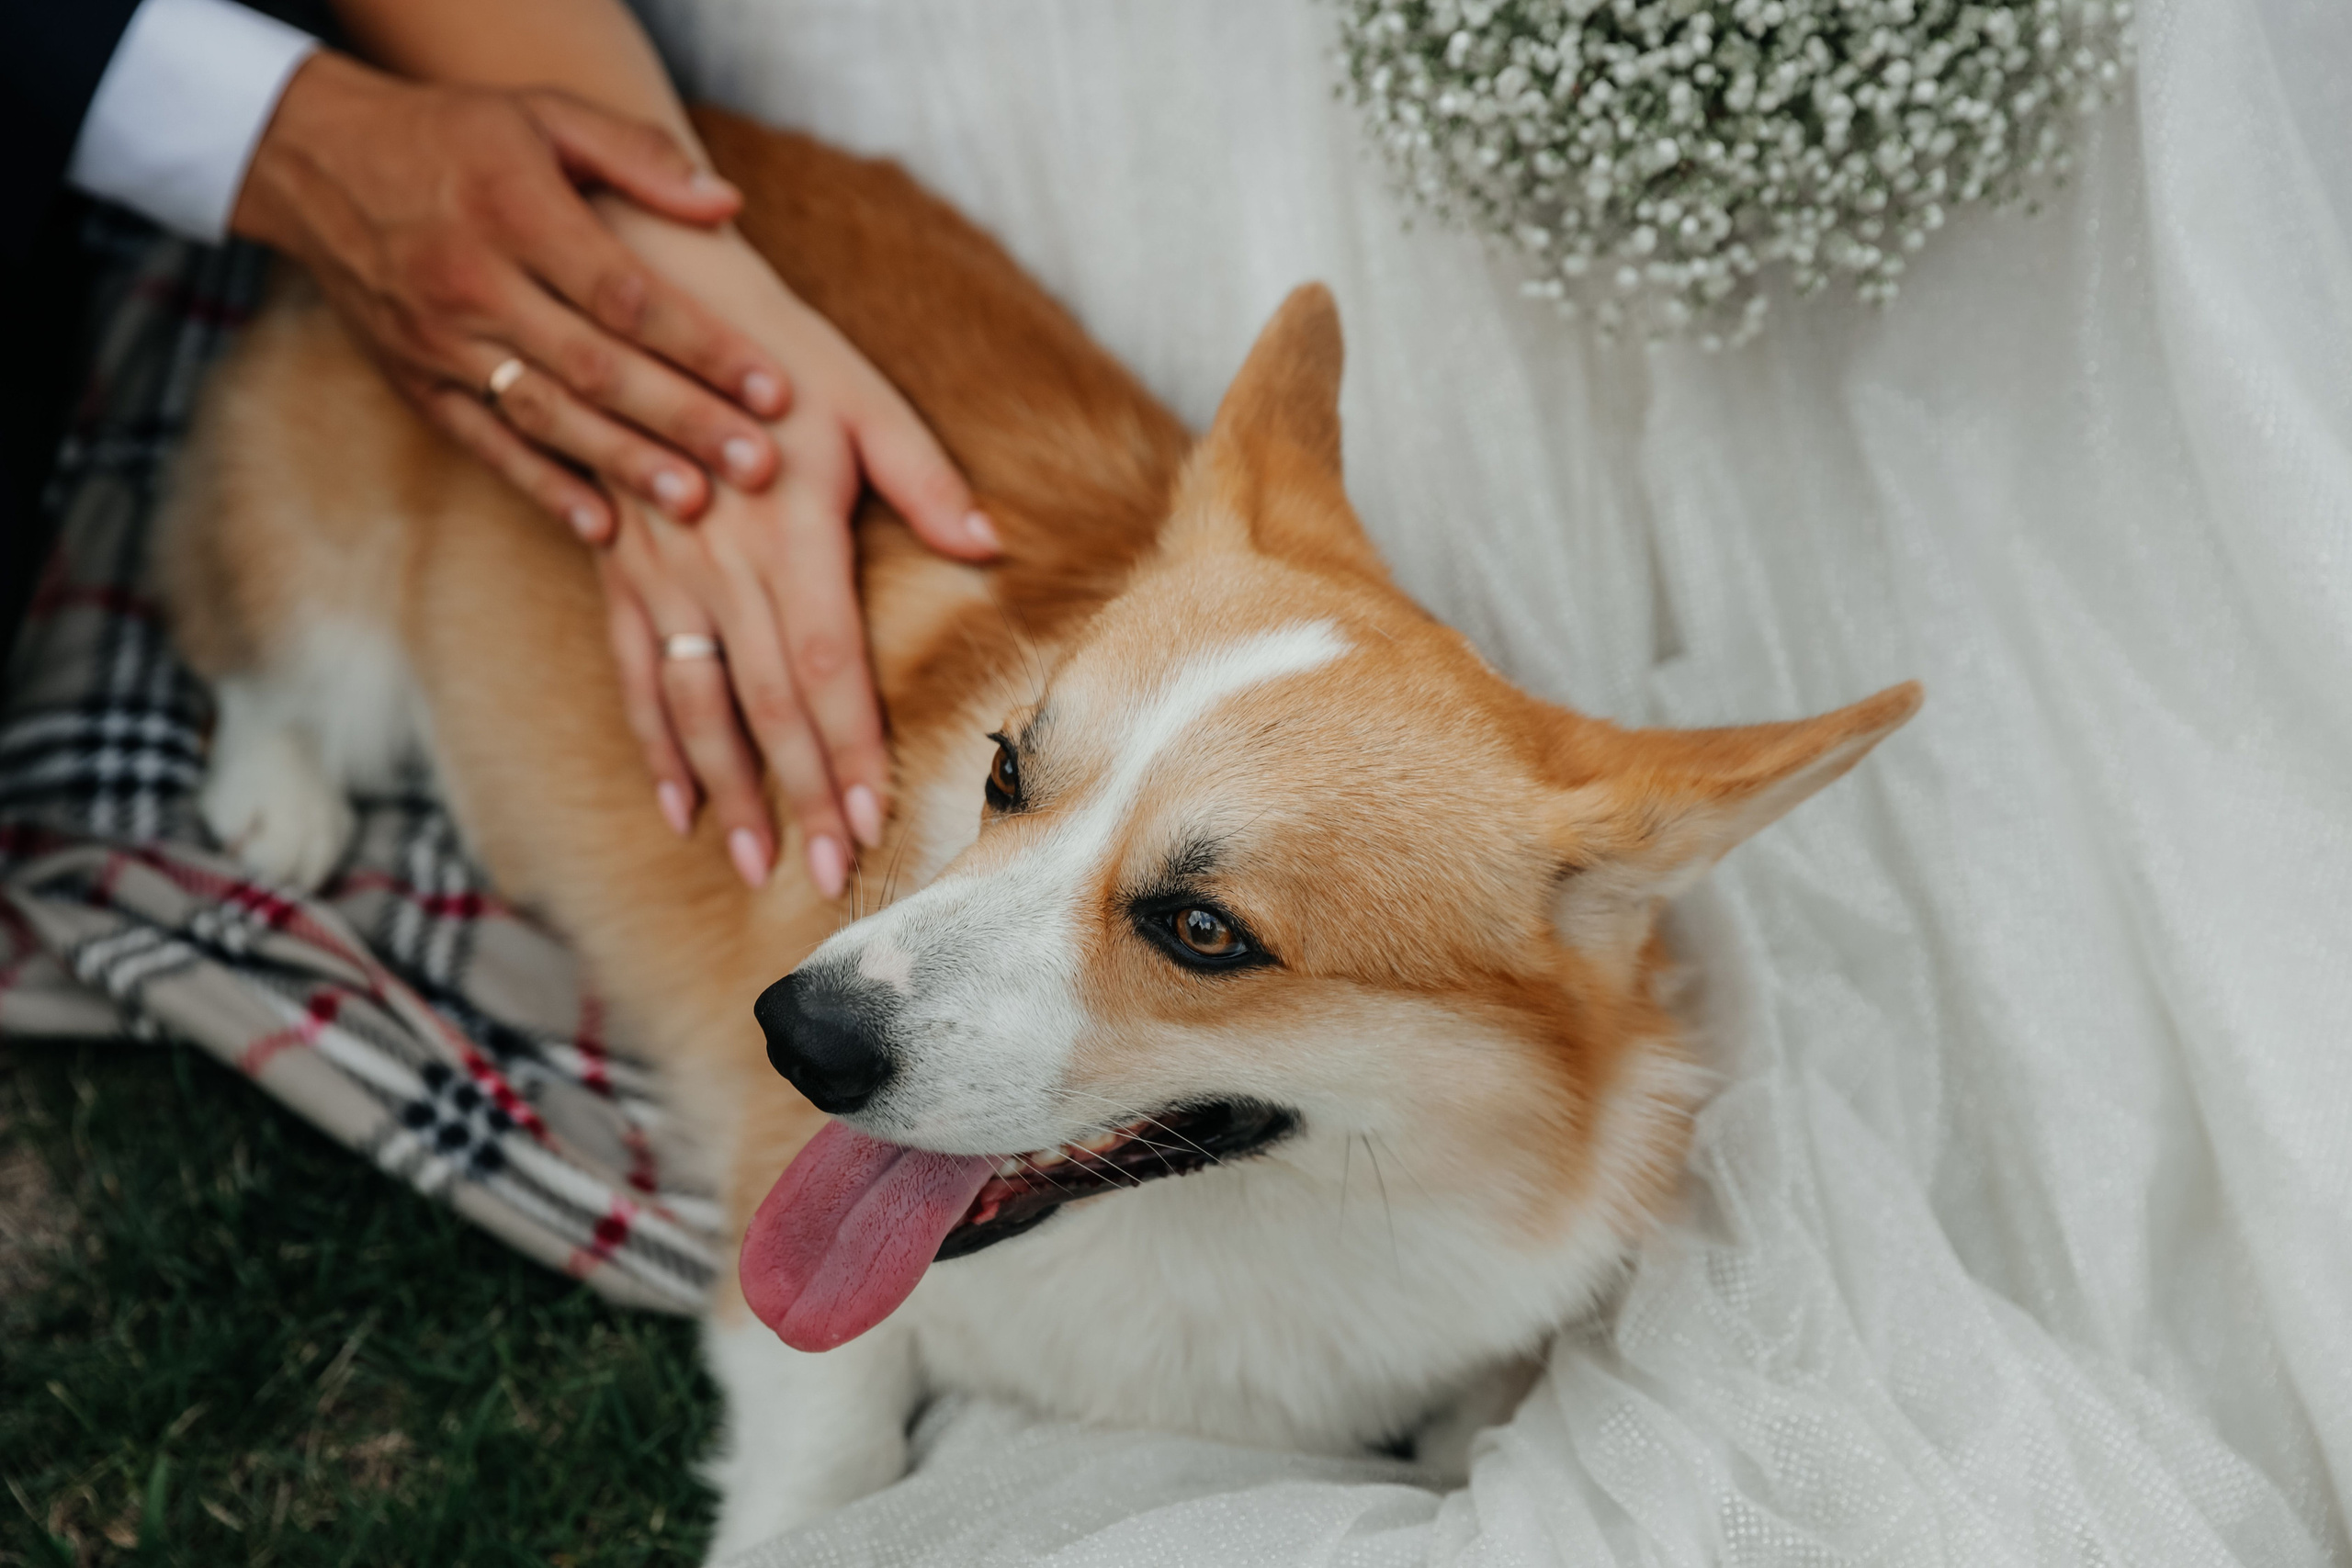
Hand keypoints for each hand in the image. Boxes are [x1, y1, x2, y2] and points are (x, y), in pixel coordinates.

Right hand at [230, 50, 789, 537]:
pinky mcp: (419, 385)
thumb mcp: (544, 114)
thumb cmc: (457, 137)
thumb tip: (728, 205)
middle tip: (757, 465)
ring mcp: (440, 343)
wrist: (316, 161)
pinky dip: (544, 490)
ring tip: (697, 503)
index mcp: (516, 213)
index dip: (701, 345)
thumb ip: (638, 154)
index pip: (623, 294)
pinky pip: (487, 446)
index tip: (773, 389)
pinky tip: (603, 530)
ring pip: (545, 415)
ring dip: (623, 465)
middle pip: (593, 366)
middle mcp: (473, 285)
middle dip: (681, 419)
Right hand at [592, 265, 999, 895]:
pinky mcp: (618, 572)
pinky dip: (656, 747)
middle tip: (830, 876)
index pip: (824, 666)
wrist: (638, 299)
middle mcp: (717, 563)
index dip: (846, 749)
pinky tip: (679, 809)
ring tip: (756, 865)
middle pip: (766, 704)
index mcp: (787, 530)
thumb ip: (925, 477)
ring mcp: (658, 573)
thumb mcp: (860, 394)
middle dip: (799, 797)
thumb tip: (990, 545)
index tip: (870, 820)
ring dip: (727, 792)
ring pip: (693, 706)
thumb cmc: (770, 347)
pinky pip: (634, 675)